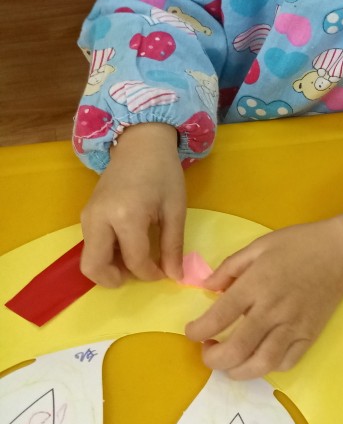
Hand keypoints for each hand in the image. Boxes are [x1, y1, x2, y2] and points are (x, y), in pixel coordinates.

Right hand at [80, 123, 185, 287]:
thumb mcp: (175, 208)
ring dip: (109, 268)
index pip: (134, 260)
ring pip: (89, 259)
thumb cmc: (163, 172)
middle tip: (138, 274)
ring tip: (135, 259)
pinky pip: (90, 245)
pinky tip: (126, 247)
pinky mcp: (85, 214)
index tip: (164, 273)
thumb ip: (173, 245)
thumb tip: (174, 276)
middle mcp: (100, 218)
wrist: (141, 143)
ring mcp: (88, 216)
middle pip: (94, 267)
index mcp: (126, 215)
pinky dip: (105, 255)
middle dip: (115, 279)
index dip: (150, 273)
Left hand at [185, 214, 342, 378]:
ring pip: (261, 364)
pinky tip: (258, 359)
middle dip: (213, 360)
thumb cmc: (298, 244)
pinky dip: (268, 368)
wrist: (341, 252)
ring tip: (229, 364)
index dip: (197, 331)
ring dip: (238, 371)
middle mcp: (272, 310)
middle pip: (236, 349)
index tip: (191, 332)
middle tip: (207, 353)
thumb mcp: (259, 246)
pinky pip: (286, 363)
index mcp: (256, 285)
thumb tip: (208, 287)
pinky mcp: (309, 336)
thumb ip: (230, 267)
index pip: (218, 317)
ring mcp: (293, 327)